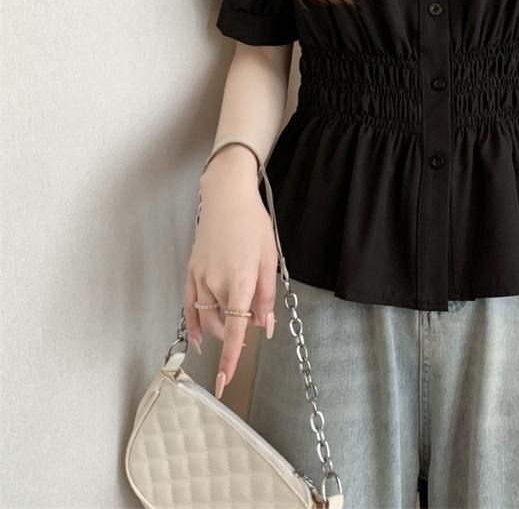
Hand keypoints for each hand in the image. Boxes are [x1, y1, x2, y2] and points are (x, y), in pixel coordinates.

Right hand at [183, 148, 278, 399]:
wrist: (226, 197)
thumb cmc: (253, 225)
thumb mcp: (269, 258)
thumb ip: (266, 296)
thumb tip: (264, 327)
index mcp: (240, 281)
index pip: (236, 330)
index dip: (232, 358)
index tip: (225, 382)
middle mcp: (216, 283)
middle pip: (225, 324)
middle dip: (238, 333)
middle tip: (255, 320)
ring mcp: (199, 278)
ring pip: (207, 318)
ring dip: (221, 328)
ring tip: (234, 325)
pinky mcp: (190, 272)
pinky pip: (188, 306)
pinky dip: (193, 324)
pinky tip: (199, 337)